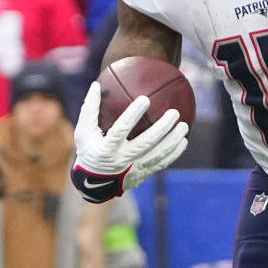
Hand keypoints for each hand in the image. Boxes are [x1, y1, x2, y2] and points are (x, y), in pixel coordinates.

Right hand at [71, 81, 187, 202]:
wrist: (92, 183)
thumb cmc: (88, 150)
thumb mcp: (83, 131)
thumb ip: (90, 109)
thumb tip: (96, 84)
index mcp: (106, 149)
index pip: (121, 129)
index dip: (132, 115)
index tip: (145, 99)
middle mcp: (122, 160)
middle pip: (146, 143)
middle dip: (162, 128)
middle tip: (174, 112)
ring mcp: (134, 169)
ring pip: (158, 155)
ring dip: (173, 140)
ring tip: (184, 125)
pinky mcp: (143, 174)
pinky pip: (161, 163)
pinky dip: (174, 153)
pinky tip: (183, 141)